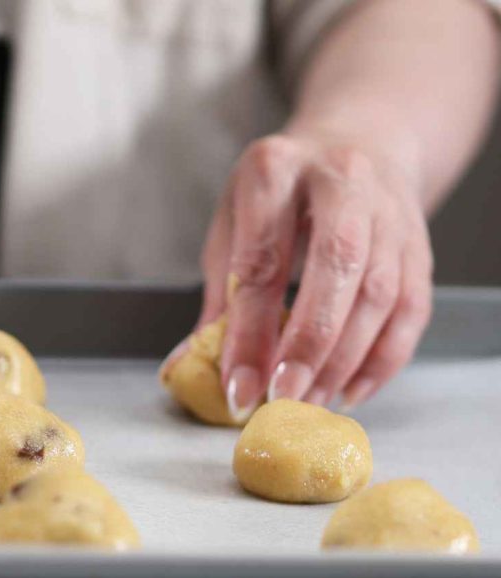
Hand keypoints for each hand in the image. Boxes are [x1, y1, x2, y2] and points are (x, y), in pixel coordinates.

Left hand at [194, 132, 432, 419]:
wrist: (355, 143)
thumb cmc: (277, 198)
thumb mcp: (233, 227)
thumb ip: (219, 297)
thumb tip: (188, 367)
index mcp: (275, 170)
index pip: (263, 260)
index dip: (250, 333)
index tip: (239, 388)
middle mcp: (341, 178)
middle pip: (336, 266)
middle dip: (309, 344)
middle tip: (284, 398)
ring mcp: (389, 207)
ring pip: (380, 293)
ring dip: (344, 360)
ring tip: (311, 403)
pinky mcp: (420, 241)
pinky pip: (412, 308)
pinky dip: (384, 359)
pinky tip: (351, 390)